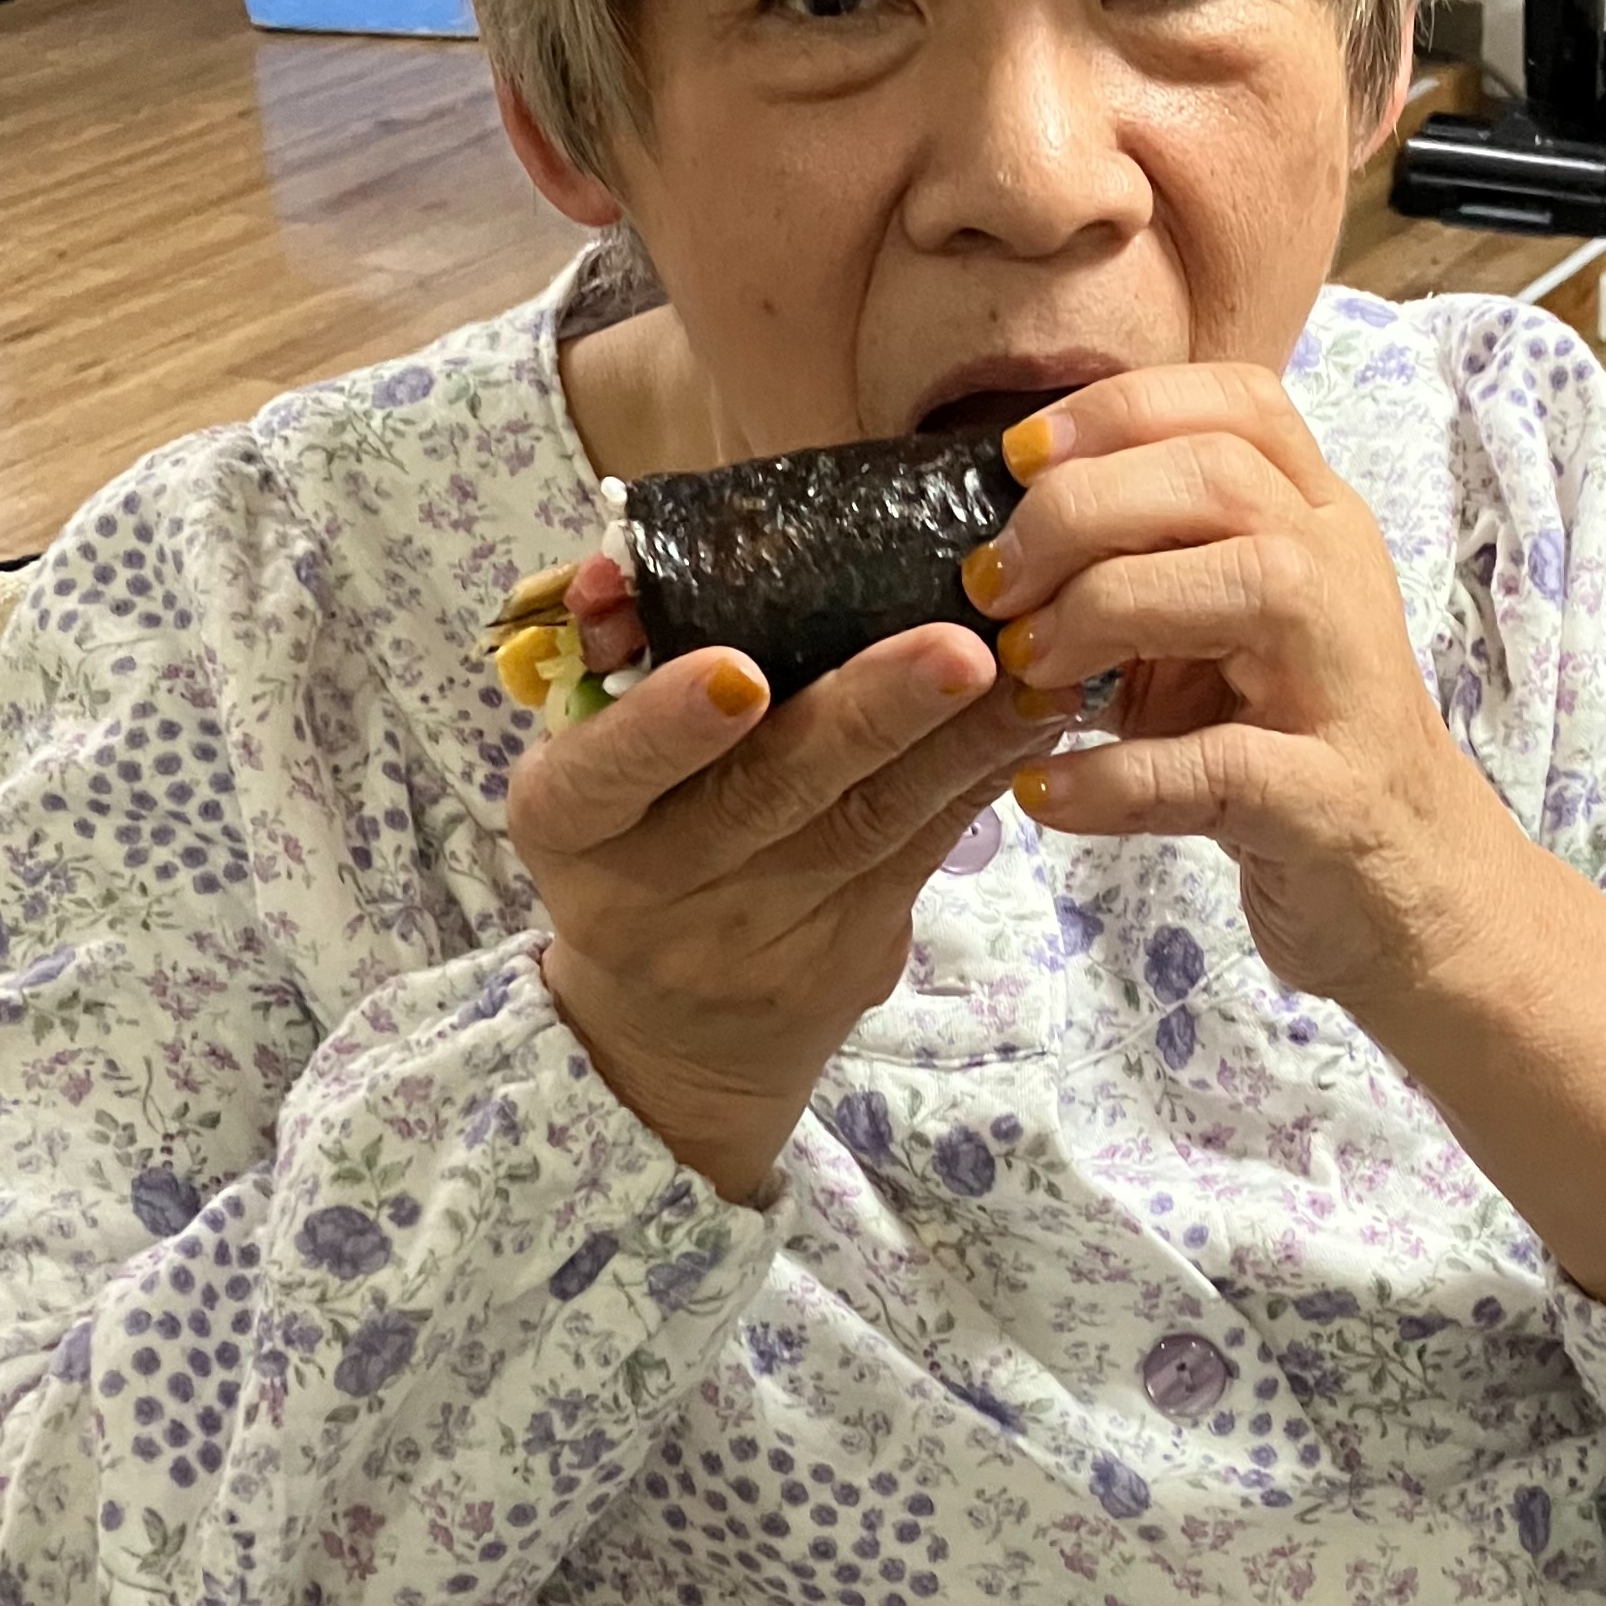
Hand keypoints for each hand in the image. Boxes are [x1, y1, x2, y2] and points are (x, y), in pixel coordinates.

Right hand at [511, 574, 1039, 1204]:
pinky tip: (1037, 716)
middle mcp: (659, 890)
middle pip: (768, 794)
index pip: (606, 775)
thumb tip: (622, 567)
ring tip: (1029, 672)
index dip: (669, 726)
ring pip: (870, 824)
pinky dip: (981, 775)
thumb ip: (606, 663)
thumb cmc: (624, 847)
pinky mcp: (854, 952)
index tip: (738, 673)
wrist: (673, 1038)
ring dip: (958, 742)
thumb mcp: (583, 769)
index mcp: (569, 825)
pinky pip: (923, 849)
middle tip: (955, 650)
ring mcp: (763, 934)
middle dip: (867, 714)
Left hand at [969, 371, 1605, 1306]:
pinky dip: (1113, 779)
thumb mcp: (1217, 637)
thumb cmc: (1288, 747)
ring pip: (1248, 586)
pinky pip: (1218, 768)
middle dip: (1081, 511)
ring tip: (1025, 668)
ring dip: (1106, 612)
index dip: (1118, 410)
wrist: (1410, 892)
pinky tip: (1044, 792)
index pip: (1238, 403)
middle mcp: (1345, 580)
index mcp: (1317, 521)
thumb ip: (1141, 570)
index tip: (1018, 458)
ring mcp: (1348, 686)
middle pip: (1223, 478)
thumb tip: (992, 543)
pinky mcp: (1330, 799)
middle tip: (991, 582)